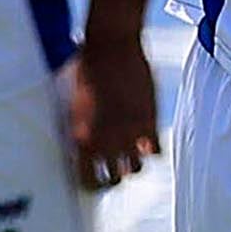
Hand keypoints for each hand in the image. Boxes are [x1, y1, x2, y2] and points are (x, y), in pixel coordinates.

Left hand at [63, 31, 161, 191]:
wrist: (111, 46)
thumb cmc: (87, 69)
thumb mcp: (74, 104)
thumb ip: (80, 130)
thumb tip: (81, 146)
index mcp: (81, 139)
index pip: (88, 181)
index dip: (95, 185)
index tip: (99, 180)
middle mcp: (105, 142)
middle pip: (115, 179)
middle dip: (117, 176)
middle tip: (119, 169)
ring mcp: (128, 133)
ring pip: (137, 169)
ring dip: (135, 163)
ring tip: (133, 153)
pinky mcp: (149, 122)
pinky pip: (156, 152)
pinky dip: (153, 148)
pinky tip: (148, 138)